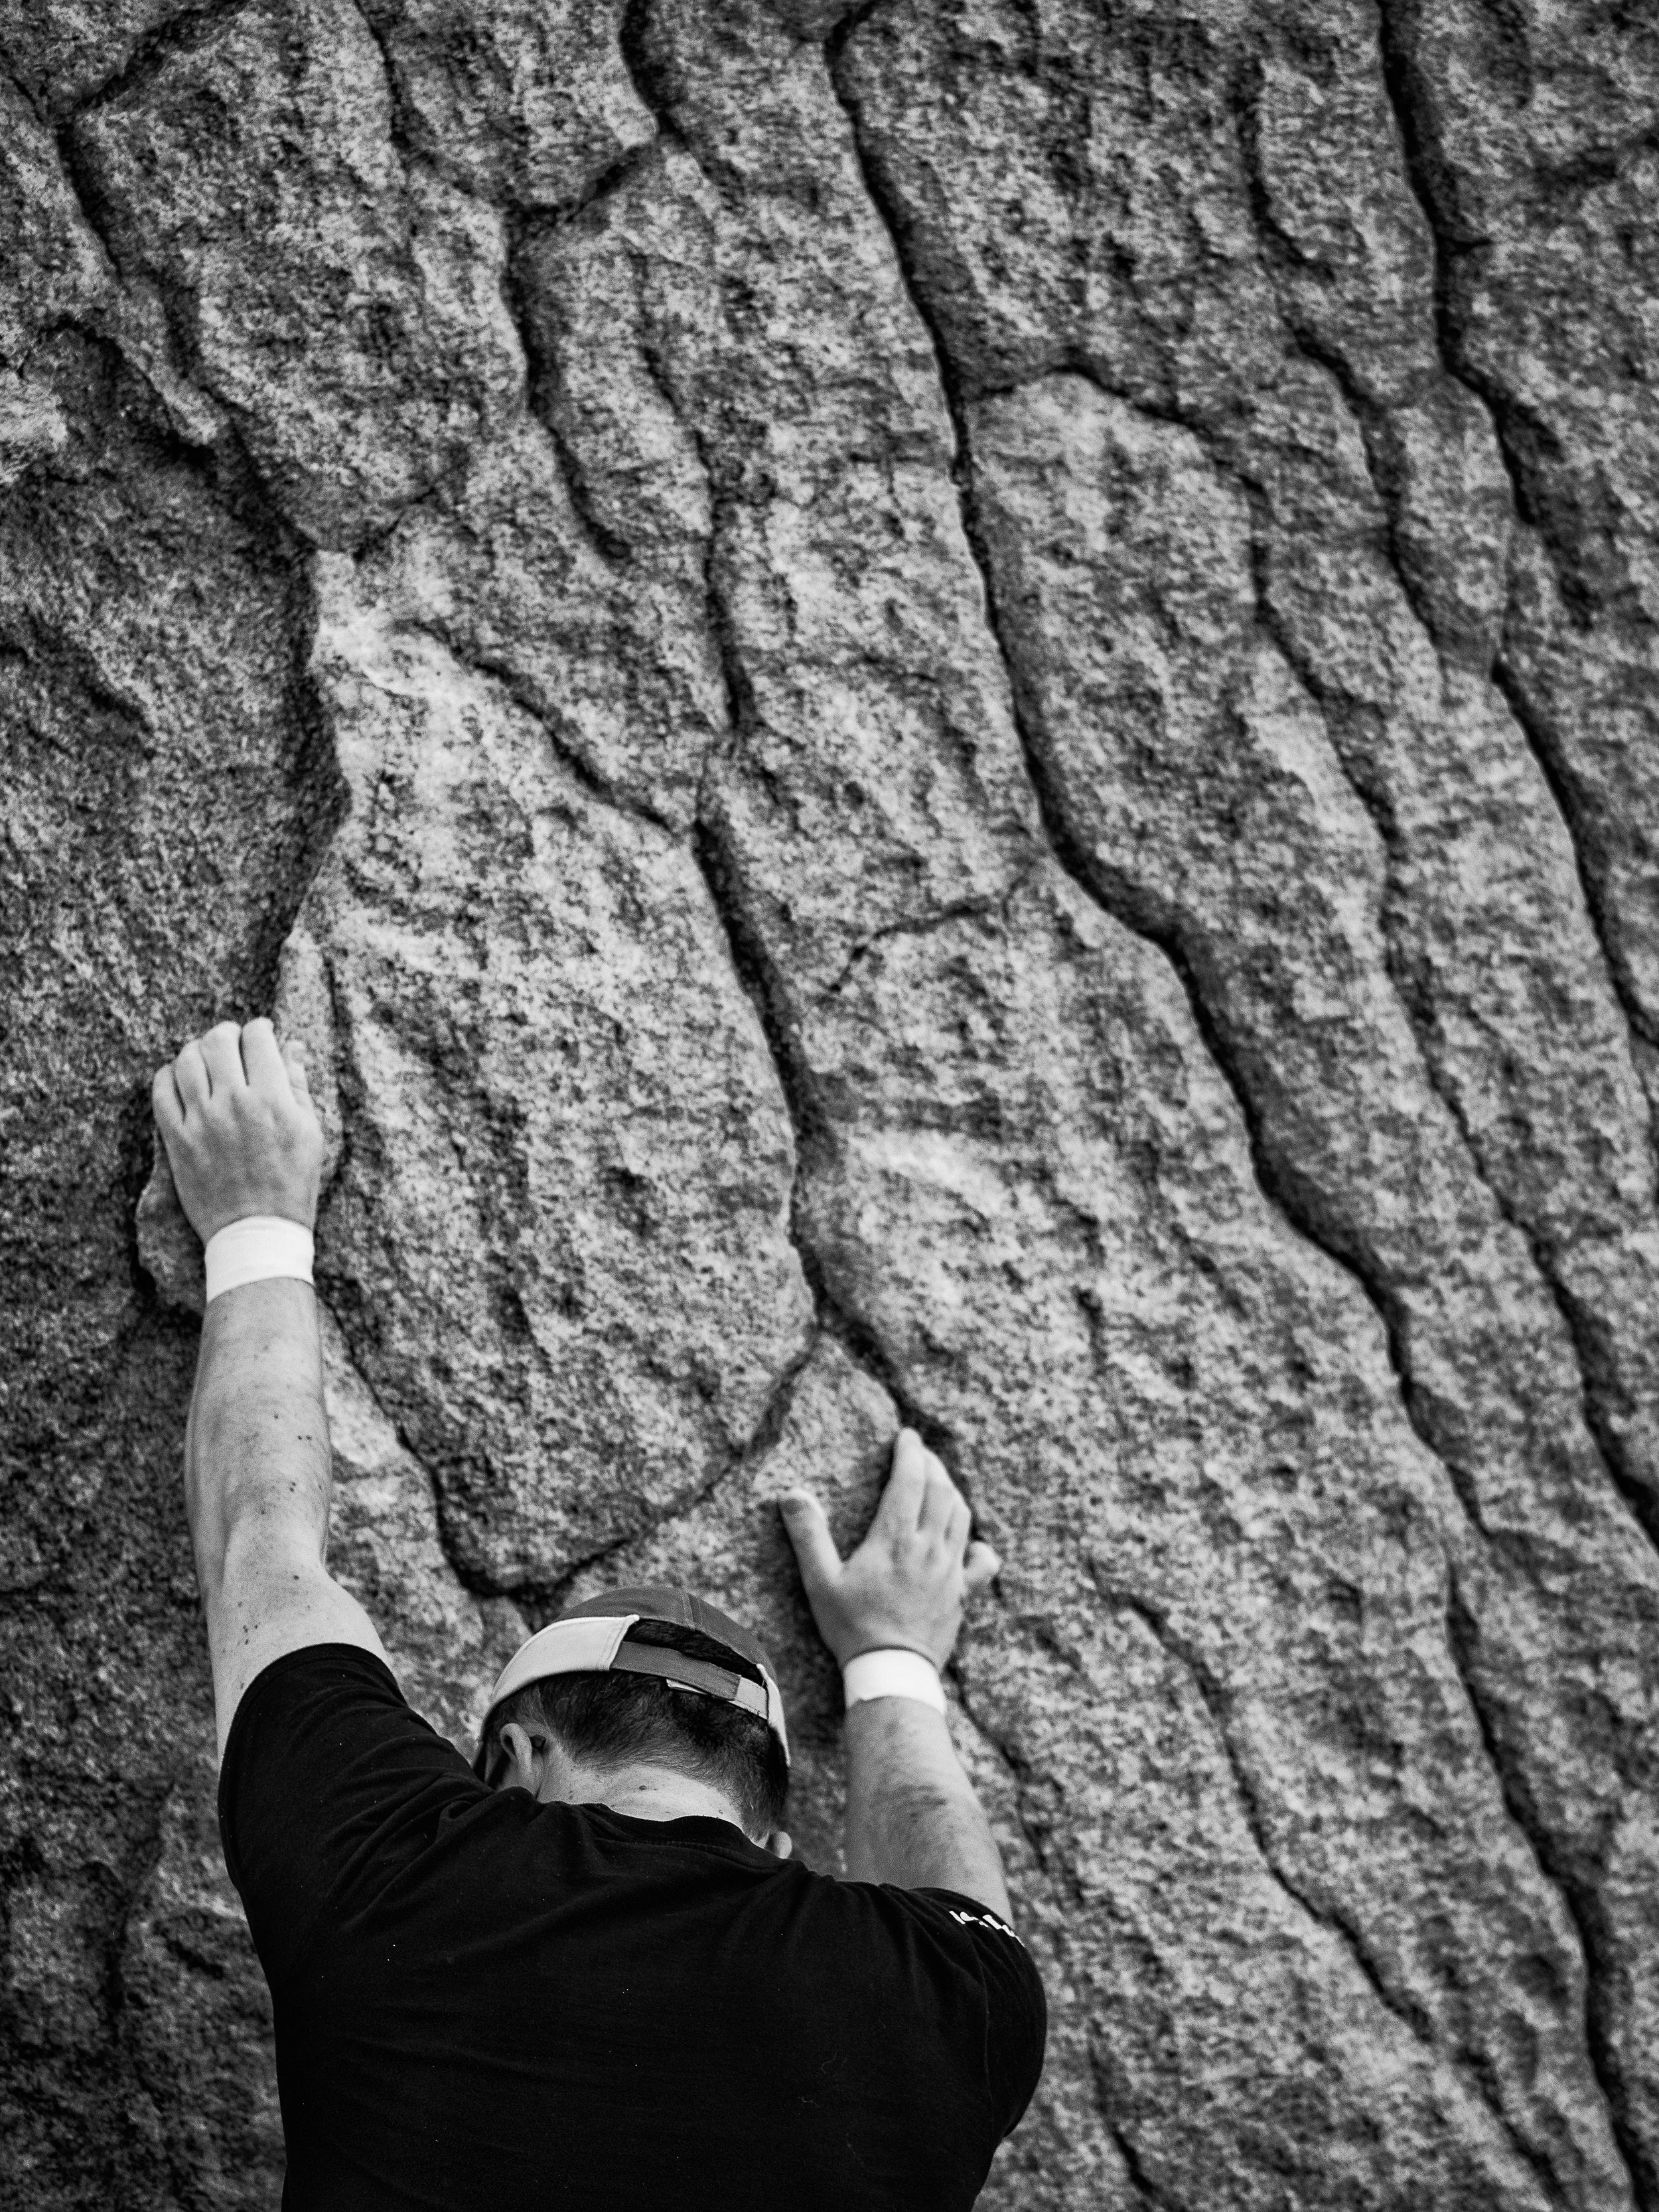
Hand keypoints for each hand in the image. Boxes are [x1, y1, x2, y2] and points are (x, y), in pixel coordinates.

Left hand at [151, 1018, 324, 1243]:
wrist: (257, 1232)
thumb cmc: (292, 1184)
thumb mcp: (310, 1133)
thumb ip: (298, 1086)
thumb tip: (292, 1046)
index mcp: (273, 1099)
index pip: (258, 1039)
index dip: (260, 1029)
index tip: (260, 1034)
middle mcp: (235, 1103)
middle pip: (218, 1041)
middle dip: (226, 1033)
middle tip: (231, 1041)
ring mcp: (202, 1121)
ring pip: (186, 1059)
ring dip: (196, 1051)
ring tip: (205, 1060)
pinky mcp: (177, 1140)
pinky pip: (160, 1091)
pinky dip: (168, 1076)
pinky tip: (179, 1080)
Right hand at [780, 1429, 1000, 1670]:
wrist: (891, 1672)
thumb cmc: (852, 1628)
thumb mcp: (821, 1582)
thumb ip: (808, 1535)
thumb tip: (792, 1494)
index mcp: (894, 1539)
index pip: (910, 1480)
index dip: (910, 1452)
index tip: (906, 1436)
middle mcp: (928, 1548)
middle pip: (941, 1490)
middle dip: (932, 1465)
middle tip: (920, 1454)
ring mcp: (950, 1570)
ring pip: (962, 1516)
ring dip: (952, 1493)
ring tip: (938, 1484)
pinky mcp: (963, 1592)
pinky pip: (983, 1560)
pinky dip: (979, 1543)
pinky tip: (969, 1541)